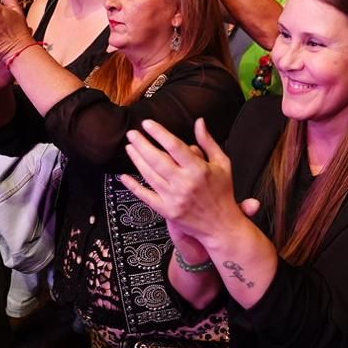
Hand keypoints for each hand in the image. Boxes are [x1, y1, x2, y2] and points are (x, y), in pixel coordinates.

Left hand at [120, 118, 247, 249]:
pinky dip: (133, 186)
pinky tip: (124, 177)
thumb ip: (208, 142)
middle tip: (131, 133)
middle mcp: (184, 183)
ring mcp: (174, 198)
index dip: (159, 133)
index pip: (174, 146)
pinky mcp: (167, 211)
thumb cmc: (222, 192)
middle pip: (157, 159)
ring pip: (149, 175)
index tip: (147, 123)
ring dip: (137, 160)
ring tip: (129, 147)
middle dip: (141, 144)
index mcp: (198, 170)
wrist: (221, 226)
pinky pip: (146, 196)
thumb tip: (199, 121)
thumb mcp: (222, 164)